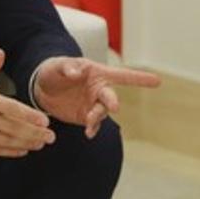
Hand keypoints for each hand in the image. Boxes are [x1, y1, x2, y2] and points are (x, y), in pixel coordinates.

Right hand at [0, 49, 55, 157]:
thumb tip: (1, 53)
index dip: (29, 116)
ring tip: (40, 144)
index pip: (11, 109)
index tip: (45, 121)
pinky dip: (8, 151)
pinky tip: (21, 150)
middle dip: (34, 134)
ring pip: (4, 141)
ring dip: (25, 144)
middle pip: (12, 128)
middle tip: (51, 136)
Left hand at [33, 57, 160, 137]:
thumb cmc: (54, 70)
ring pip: (102, 113)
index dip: (140, 78)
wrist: (42, 88)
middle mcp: (99, 89)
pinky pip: (93, 124)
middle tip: (113, 107)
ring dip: (98, 118)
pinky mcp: (85, 117)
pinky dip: (93, 129)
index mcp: (98, 73)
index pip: (122, 75)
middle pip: (111, 97)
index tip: (157, 81)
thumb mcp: (58, 66)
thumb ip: (67, 68)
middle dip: (113, 102)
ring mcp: (93, 104)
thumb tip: (76, 72)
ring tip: (88, 124)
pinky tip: (89, 133)